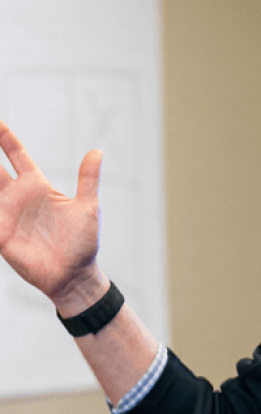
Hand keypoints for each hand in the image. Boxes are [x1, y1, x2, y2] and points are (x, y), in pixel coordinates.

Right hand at [0, 119, 102, 300]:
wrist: (75, 275)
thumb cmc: (83, 242)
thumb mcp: (88, 207)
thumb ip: (88, 179)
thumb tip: (97, 151)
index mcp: (38, 186)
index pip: (17, 155)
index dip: (5, 138)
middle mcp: (18, 197)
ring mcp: (6, 214)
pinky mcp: (0, 234)